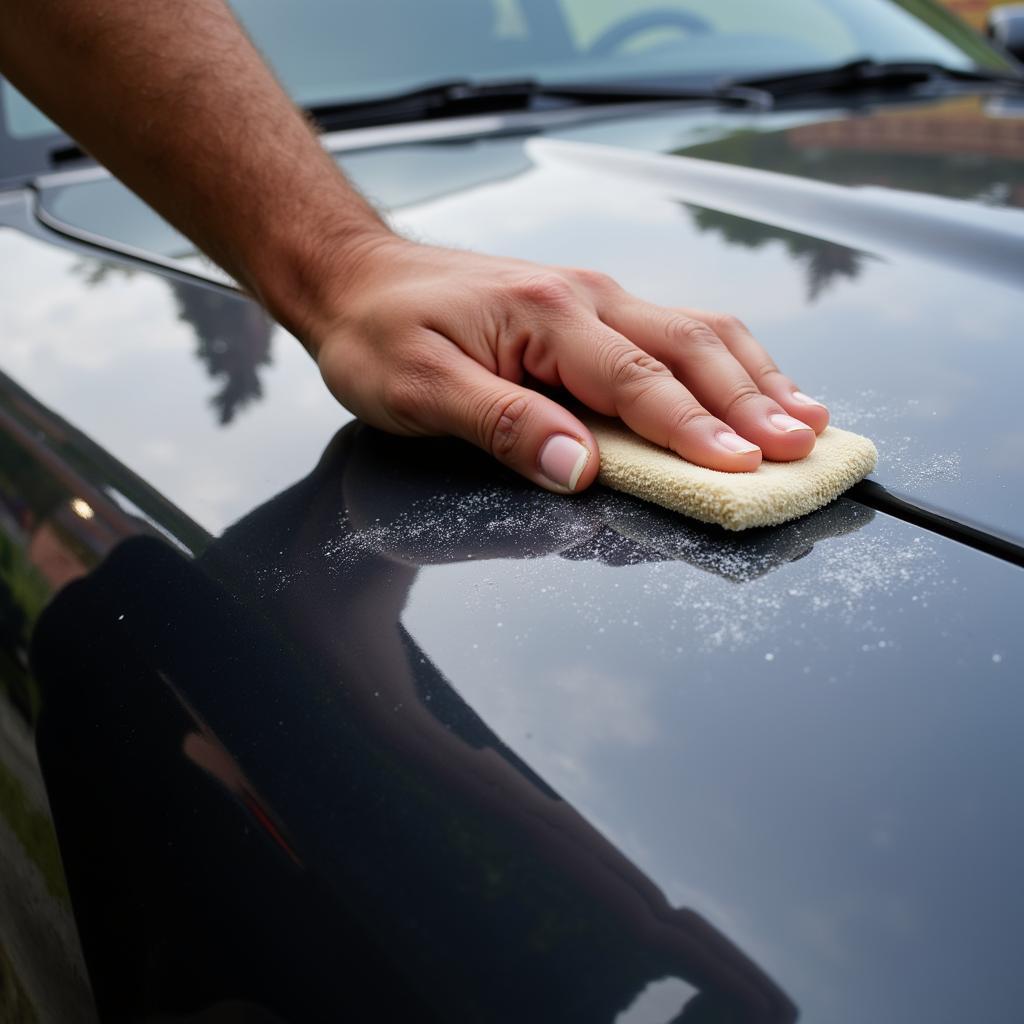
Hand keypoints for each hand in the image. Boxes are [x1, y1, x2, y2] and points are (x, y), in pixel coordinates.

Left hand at [312, 238, 828, 493]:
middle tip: (804, 448)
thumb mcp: (417, 389)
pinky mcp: (589, 309)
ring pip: (697, 331)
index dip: (695, 430)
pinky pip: (674, 331)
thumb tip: (580, 469)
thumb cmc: (379, 334)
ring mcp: (593, 298)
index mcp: (548, 317)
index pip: (640, 382)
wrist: (356, 277)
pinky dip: (724, 364)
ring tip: (806, 417)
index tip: (744, 469)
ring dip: (754, 377)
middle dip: (752, 402)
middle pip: (691, 348)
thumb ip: (501, 426)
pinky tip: (749, 385)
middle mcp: (585, 299)